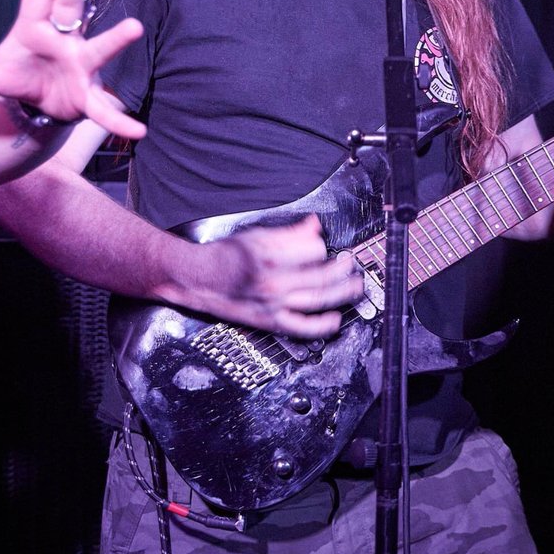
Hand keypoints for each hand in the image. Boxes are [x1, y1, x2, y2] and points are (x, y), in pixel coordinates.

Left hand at [0, 0, 145, 140]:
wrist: (38, 104)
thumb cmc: (17, 74)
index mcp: (36, 27)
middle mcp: (64, 39)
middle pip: (69, 7)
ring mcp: (80, 65)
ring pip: (99, 48)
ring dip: (115, 38)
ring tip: (134, 27)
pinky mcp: (87, 95)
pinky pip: (103, 109)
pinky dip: (119, 120)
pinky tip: (138, 130)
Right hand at [195, 215, 363, 338]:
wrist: (199, 280)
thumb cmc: (224, 257)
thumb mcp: (256, 235)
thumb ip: (289, 233)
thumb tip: (313, 225)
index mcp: (270, 255)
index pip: (313, 250)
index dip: (322, 245)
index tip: (324, 244)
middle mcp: (274, 282)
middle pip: (322, 276)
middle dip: (344, 268)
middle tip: (351, 262)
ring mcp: (274, 304)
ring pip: (319, 300)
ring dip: (343, 293)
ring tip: (355, 286)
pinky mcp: (271, 321)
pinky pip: (302, 328)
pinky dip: (323, 326)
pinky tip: (335, 320)